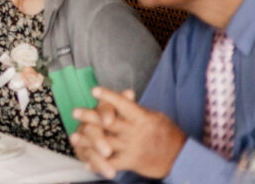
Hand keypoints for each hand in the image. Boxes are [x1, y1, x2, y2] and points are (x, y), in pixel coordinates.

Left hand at [71, 87, 186, 179]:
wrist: (179, 159)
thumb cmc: (164, 133)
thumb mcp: (155, 117)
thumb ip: (136, 108)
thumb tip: (126, 93)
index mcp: (142, 118)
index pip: (124, 105)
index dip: (109, 97)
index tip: (94, 90)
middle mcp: (136, 132)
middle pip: (110, 123)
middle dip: (91, 117)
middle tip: (75, 112)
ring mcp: (133, 147)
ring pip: (107, 142)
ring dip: (89, 140)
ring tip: (74, 136)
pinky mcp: (132, 161)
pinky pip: (112, 163)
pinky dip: (98, 163)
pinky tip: (86, 162)